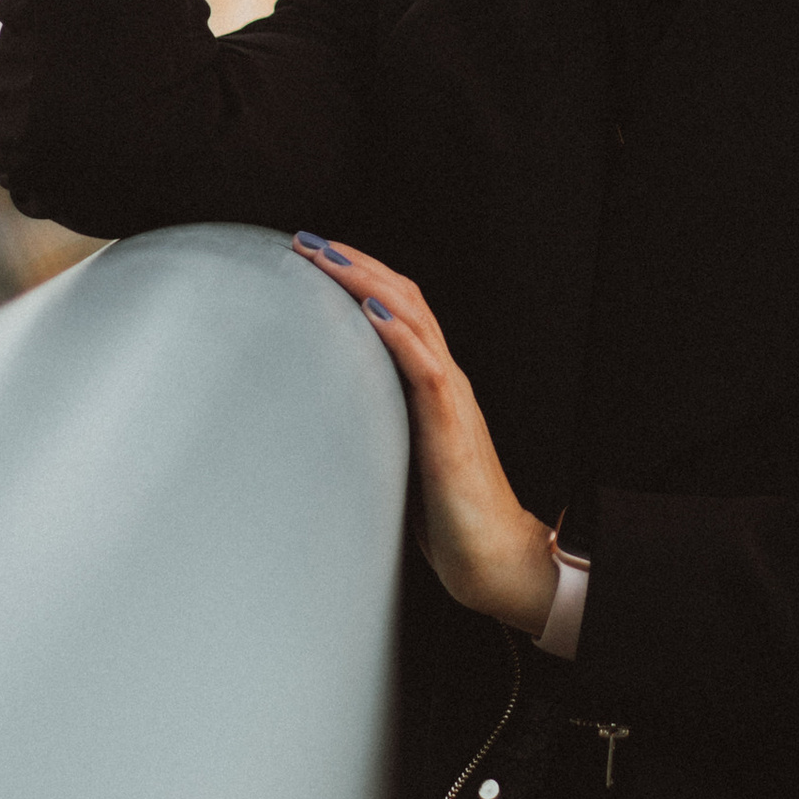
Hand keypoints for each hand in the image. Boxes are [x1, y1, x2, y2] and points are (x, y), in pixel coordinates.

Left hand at [290, 235, 558, 636]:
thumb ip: (372, 427)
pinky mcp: (450, 428)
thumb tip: (322, 416)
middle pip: (404, 298)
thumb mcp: (397, 458)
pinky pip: (426, 369)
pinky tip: (372, 312)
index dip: (357, 275)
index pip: (397, 310)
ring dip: (367, 282)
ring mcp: (451, 399)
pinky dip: (399, 335)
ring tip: (327, 259)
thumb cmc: (446, 516)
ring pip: (414, 319)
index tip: (312, 256)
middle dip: (353, 263)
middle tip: (305, 242)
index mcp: (432, 386)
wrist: (492, 556)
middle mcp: (445, 380)